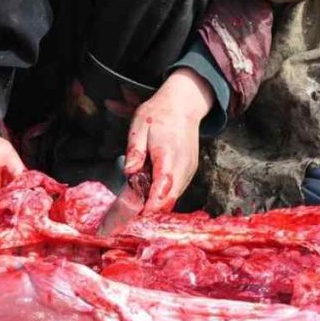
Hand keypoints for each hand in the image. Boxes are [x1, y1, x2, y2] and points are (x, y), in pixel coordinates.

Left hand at [124, 67, 212, 212]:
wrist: (184, 106)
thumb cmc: (158, 115)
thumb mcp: (139, 127)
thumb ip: (135, 150)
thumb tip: (129, 172)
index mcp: (168, 153)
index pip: (163, 185)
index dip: (152, 204)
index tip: (138, 215)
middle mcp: (183, 164)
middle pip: (171, 197)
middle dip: (152, 209)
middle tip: (131, 214)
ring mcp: (189, 169)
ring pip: (175, 196)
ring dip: (158, 203)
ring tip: (138, 201)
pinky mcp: (190, 171)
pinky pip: (178, 190)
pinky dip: (165, 196)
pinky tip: (150, 192)